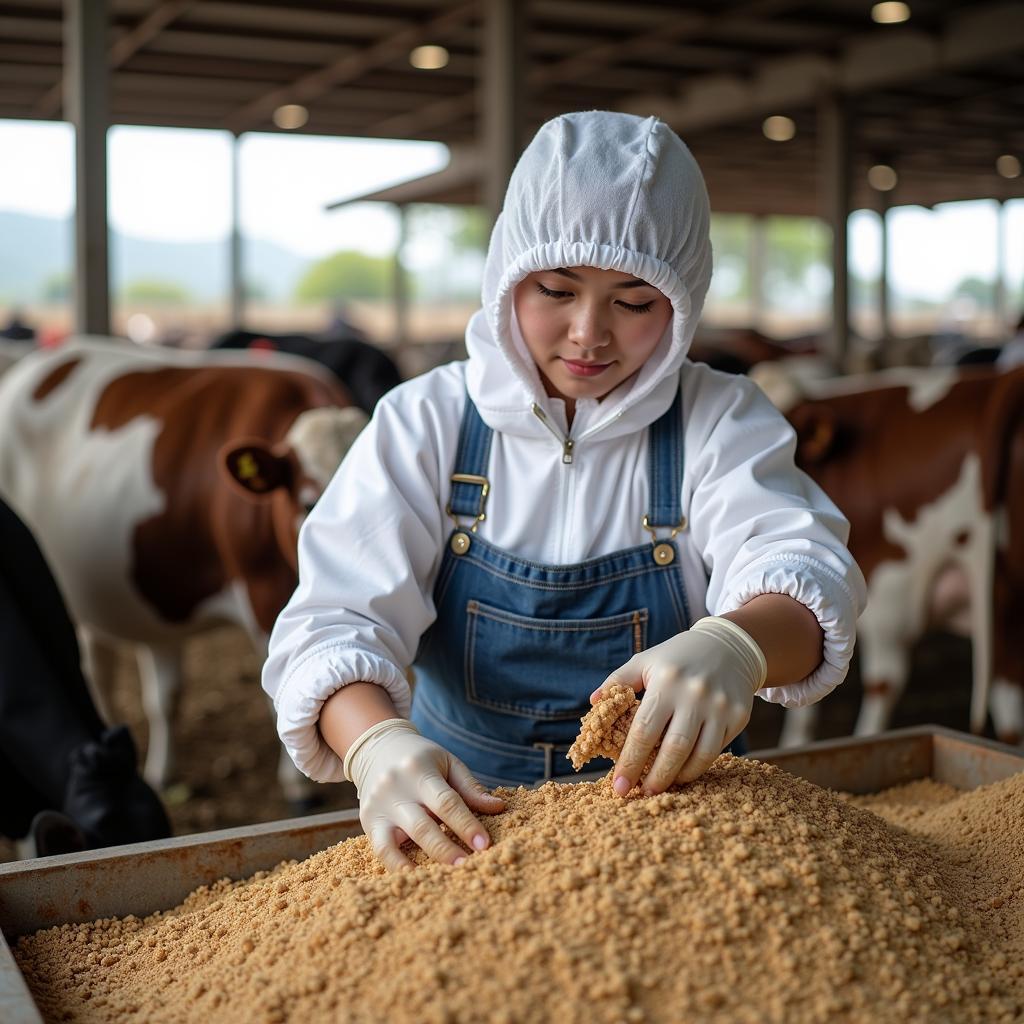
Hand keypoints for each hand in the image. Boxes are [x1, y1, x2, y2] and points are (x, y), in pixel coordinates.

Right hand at [344, 719, 504, 870]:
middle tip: (469, 866)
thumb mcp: (447, 763)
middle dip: (446, 849)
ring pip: (398, 841)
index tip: (484, 845)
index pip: (445, 801)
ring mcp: (379, 806)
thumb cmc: (422, 759)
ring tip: (445, 877)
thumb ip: (470, 788)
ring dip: (423, 861)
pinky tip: (417, 878)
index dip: (465, 824)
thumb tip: (499, 808)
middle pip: (422, 825)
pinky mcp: (369, 821)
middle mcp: (395, 788)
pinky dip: (397, 867)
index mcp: (419, 770)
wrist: (379, 749)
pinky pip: (380, 850)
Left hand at [591, 616, 765, 795]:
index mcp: (666, 681)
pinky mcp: (738, 715)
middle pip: (673, 749)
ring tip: (663, 785)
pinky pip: (717, 750)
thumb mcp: (645, 661)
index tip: (619, 785)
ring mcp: (720, 706)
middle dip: (655, 777)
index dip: (630, 761)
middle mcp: (695, 694)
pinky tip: (685, 769)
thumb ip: (618, 681)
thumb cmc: (677, 657)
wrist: (728, 646)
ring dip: (679, 777)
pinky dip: (699, 765)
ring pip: (700, 756)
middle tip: (642, 794)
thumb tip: (594, 702)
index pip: (644, 730)